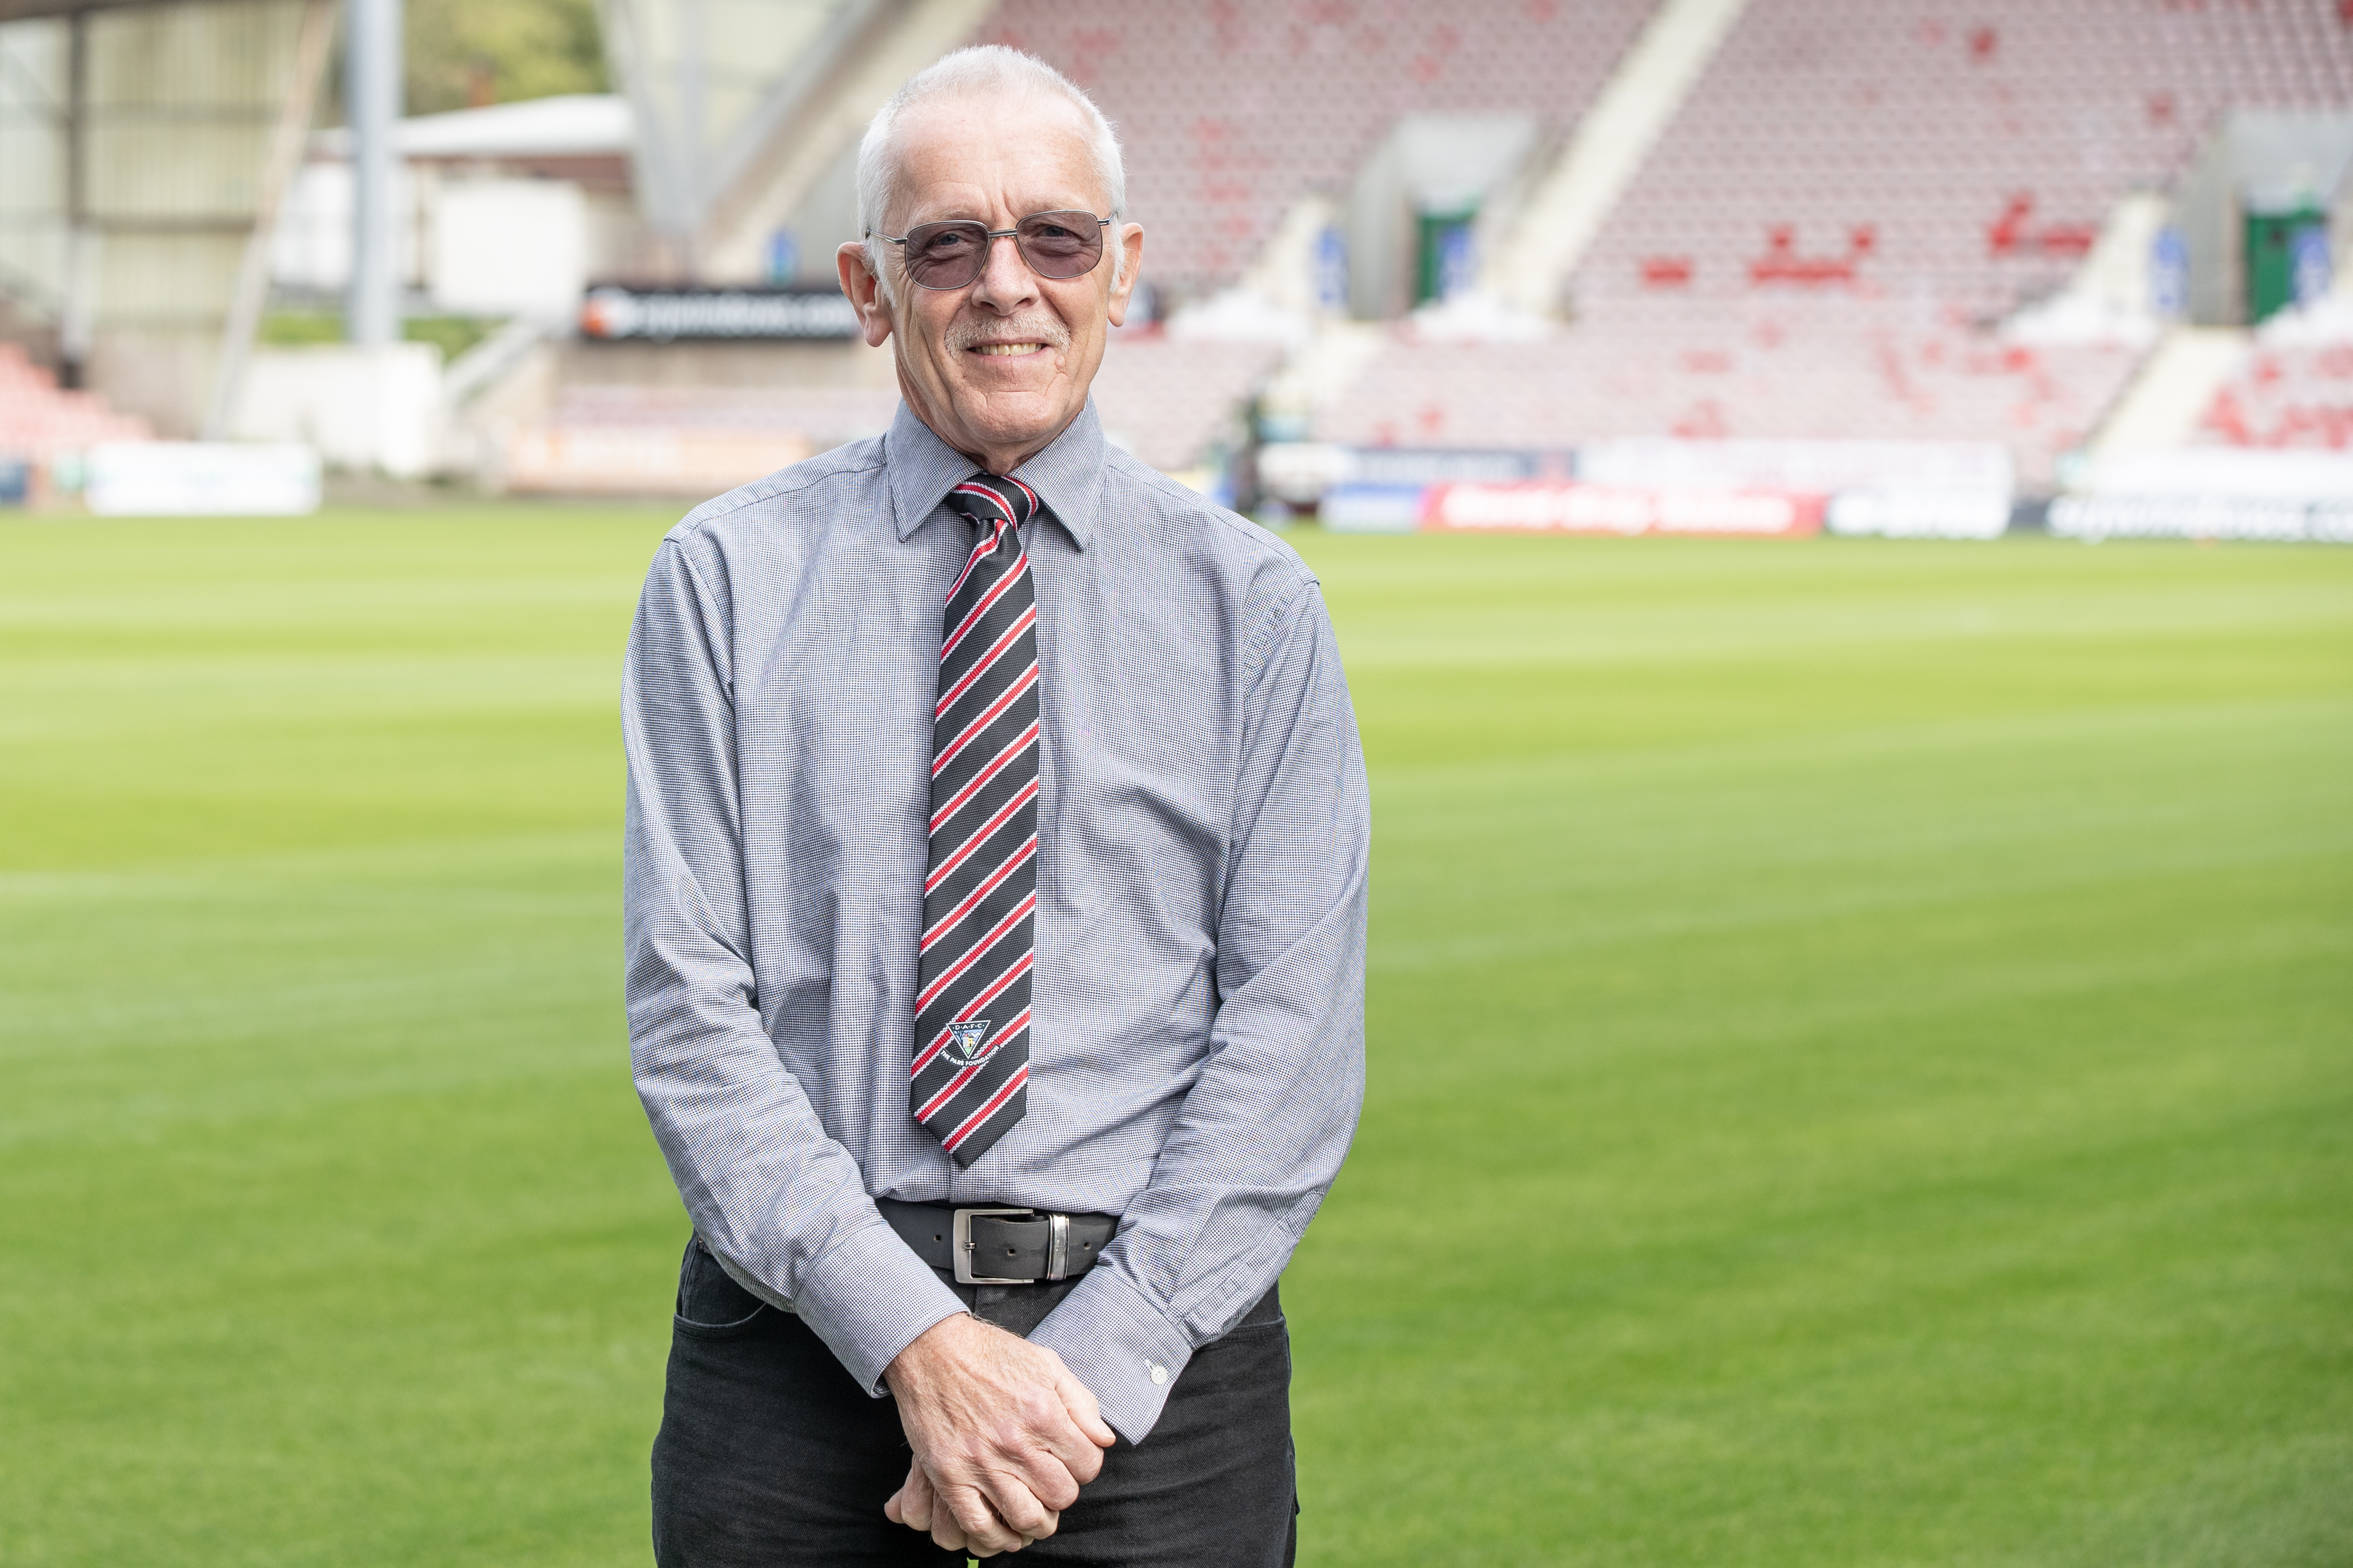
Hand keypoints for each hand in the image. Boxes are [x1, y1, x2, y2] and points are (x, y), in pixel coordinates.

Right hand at [882, 1312, 1116, 1554]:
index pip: (1087, 1465)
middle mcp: (1015, 1442)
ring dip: (1037, 1522)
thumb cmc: (991, 1355)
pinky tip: (1004, 1530)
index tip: (1072, 1461)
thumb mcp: (1047, 1364)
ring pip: (1025, 1518)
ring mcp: (980, 1462)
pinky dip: (996, 1537)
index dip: (1085, 1466)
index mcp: (1043, 1413)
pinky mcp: (949, 1476)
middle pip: (1060, 1496)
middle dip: (1062, 1494)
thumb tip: (1104, 1440)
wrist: (932, 1350)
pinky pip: (978, 1524)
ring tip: (1034, 1512)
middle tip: (1051, 1484)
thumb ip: (1081, 1403)